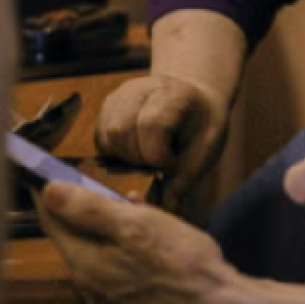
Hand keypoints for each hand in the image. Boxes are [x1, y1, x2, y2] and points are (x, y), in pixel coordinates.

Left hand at [37, 182, 244, 303]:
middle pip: (76, 237)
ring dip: (109, 226)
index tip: (50, 171)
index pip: (52, 222)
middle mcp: (87, 285)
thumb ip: (89, 209)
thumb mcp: (136, 225)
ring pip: (98, 251)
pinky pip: (116, 266)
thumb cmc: (178, 261)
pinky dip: (123, 246)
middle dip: (87, 209)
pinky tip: (149, 237)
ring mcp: (108, 299)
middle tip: (105, 184)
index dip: (50, 194)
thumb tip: (48, 191)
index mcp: (83, 263)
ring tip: (136, 205)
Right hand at [96, 74, 228, 208]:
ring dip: (124, 159)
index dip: (157, 154)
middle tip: (157, 164)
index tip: (170, 163)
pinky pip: (100, 141)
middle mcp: (139, 90)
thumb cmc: (203, 128)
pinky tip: (135, 154)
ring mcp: (118, 99)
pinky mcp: (104, 111)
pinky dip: (115, 155)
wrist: (196, 101)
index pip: (150, 125)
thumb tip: (158, 213)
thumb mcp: (205, 151)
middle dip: (138, 159)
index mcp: (172, 94)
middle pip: (121, 132)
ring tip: (146, 159)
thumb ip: (182, 180)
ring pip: (105, 139)